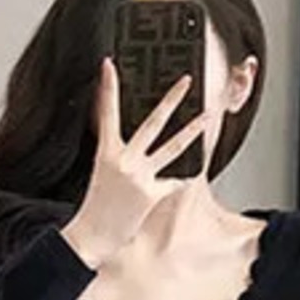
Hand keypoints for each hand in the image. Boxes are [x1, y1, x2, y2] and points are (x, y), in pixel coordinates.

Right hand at [61, 56, 208, 267]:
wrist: (92, 235)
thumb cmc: (96, 206)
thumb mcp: (101, 172)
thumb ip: (117, 153)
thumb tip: (131, 142)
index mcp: (107, 152)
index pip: (106, 113)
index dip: (107, 88)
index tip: (110, 65)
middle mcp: (125, 160)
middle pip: (153, 122)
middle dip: (171, 99)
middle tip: (186, 80)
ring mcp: (140, 177)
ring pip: (172, 147)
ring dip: (192, 131)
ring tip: (207, 116)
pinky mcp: (151, 195)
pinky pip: (173, 182)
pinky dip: (181, 179)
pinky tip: (192, 172)